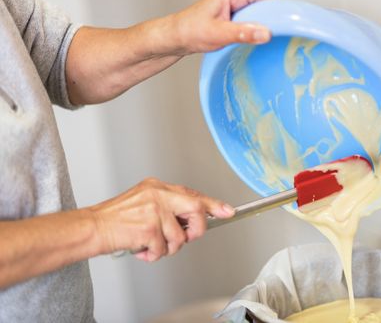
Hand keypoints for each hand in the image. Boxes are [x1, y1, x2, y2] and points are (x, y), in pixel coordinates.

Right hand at [90, 178, 233, 261]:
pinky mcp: (148, 228)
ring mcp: (154, 210)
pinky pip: (163, 250)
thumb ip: (168, 206)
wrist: (92, 227)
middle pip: (196, 209)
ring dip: (166, 248)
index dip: (213, 204)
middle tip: (184, 237)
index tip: (227, 211)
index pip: (192, 193)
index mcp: (158, 187)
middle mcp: (158, 195)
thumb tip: (191, 218)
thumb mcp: (144, 202)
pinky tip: (141, 248)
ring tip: (150, 243)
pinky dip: (153, 255)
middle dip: (194, 229)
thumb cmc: (117, 219)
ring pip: (179, 237)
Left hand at [150, 0, 274, 56]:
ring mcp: (235, 4)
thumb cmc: (190, 31)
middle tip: (250, 33)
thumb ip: (243, 34)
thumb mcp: (218, 34)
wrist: (177, 38)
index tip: (265, 24)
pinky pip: (252, 19)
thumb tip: (265, 33)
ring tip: (240, 35)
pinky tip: (239, 37)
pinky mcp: (234, 14)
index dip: (269, 7)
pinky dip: (250, 30)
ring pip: (259, 12)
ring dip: (255, 26)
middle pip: (264, 1)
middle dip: (262, 18)